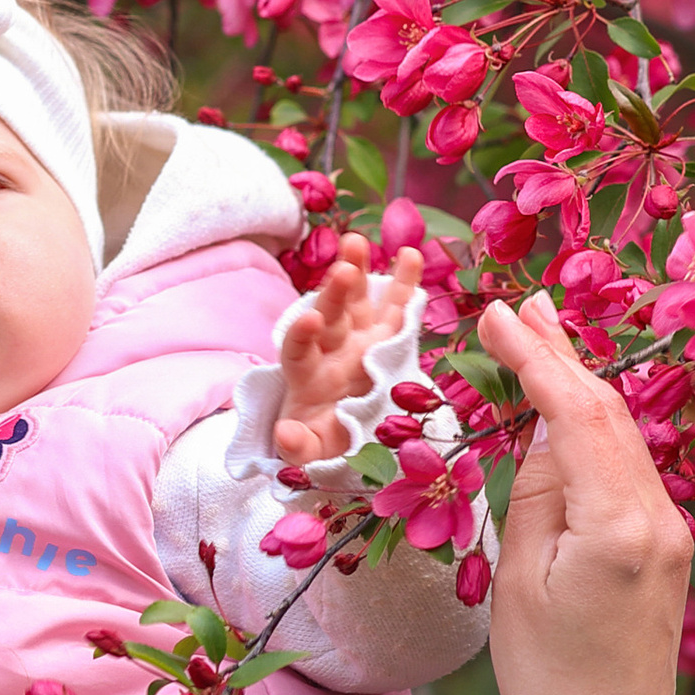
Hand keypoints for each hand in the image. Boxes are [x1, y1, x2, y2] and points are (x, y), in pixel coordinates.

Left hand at [275, 237, 425, 463]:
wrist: (351, 437)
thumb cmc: (324, 442)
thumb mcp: (310, 451)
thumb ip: (297, 446)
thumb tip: (284, 435)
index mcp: (307, 376)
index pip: (298, 350)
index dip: (302, 334)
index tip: (311, 319)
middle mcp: (331, 349)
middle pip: (329, 316)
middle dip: (335, 293)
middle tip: (343, 270)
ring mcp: (360, 339)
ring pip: (357, 301)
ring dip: (357, 271)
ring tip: (357, 243)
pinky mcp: (387, 338)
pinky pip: (396, 308)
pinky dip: (403, 283)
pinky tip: (410, 256)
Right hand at [477, 289, 692, 694]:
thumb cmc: (545, 677)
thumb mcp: (519, 577)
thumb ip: (535, 492)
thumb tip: (543, 432)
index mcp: (620, 523)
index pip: (577, 411)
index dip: (535, 355)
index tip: (495, 312)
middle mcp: (662, 517)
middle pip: (609, 412)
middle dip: (564, 353)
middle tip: (522, 302)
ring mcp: (675, 533)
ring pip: (623, 437)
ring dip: (581, 385)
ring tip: (541, 336)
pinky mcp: (670, 550)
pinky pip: (629, 469)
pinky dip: (595, 429)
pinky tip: (570, 410)